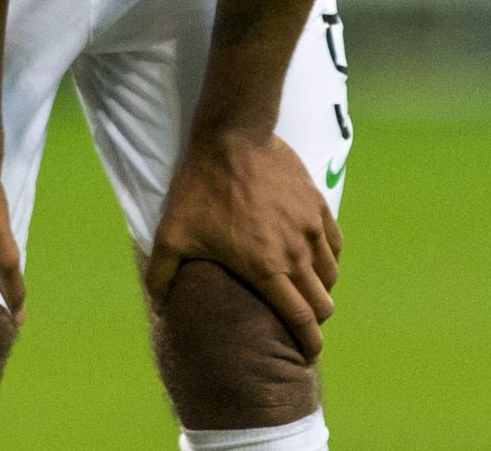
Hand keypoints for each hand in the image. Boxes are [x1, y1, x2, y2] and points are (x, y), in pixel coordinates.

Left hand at [144, 130, 341, 362]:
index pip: (301, 319)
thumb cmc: (200, 187)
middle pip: (322, 303)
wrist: (231, 136)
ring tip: (304, 287)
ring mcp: (311, 228)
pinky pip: (334, 244)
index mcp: (266, 268)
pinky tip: (312, 255)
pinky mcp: (317, 205)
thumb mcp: (171, 233)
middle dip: (315, 319)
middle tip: (302, 321)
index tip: (308, 354)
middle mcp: (296, 253)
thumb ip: (161, 274)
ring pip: (330, 274)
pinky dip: (327, 257)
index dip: (309, 342)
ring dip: (320, 287)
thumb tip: (155, 306)